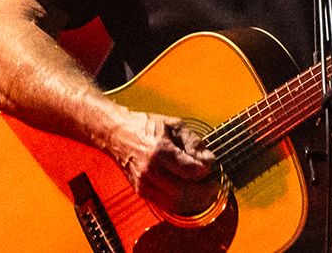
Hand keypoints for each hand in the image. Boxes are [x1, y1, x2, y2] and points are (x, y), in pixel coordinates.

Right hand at [101, 109, 220, 215]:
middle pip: (183, 193)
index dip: (206, 172)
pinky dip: (182, 203)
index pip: (190, 171)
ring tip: (204, 190)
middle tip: (214, 185)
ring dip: (194, 201)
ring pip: (175, 204)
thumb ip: (194, 143)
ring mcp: (144, 184)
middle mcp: (150, 171)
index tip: (212, 167)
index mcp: (159, 151)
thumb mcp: (174, 125)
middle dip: (204, 192)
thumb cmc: (145, 126)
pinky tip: (190, 194)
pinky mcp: (142, 192)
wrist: (117, 134)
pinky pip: (167, 205)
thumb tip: (208, 160)